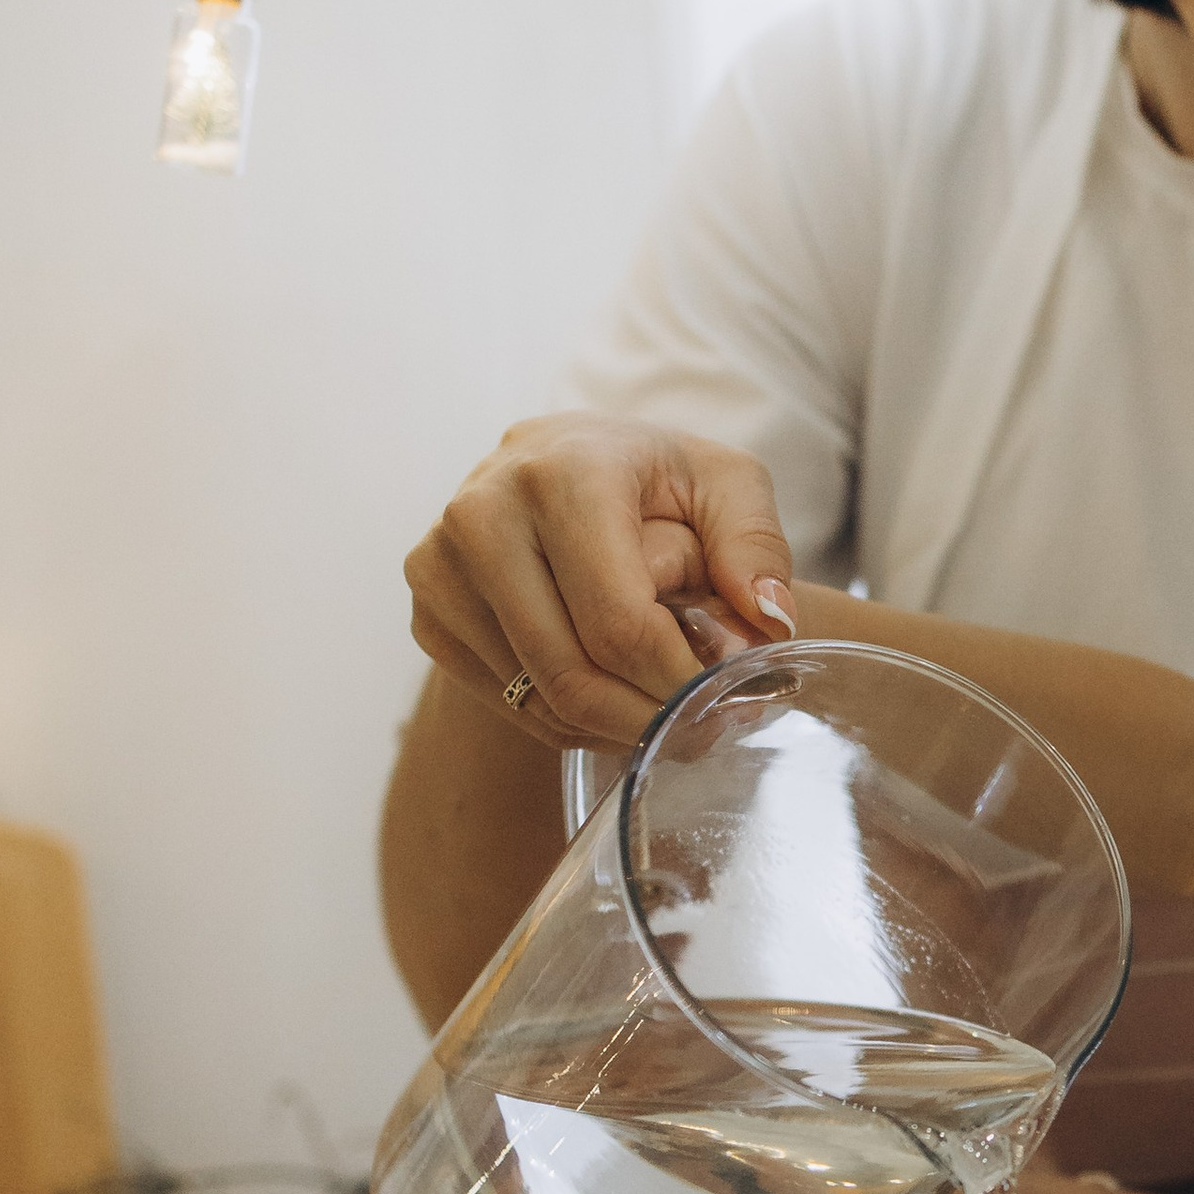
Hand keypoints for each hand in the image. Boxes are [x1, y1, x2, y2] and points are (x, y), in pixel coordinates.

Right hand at [405, 412, 799, 753]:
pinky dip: (570, 721)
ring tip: (664, 704)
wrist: (561, 464)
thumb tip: (767, 621)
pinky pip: (508, 704)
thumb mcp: (725, 483)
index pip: (617, 622)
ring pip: (537, 699)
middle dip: (649, 718)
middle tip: (703, 729)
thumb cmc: (650, 478)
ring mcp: (440, 568)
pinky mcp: (427, 613)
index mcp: (561, 473)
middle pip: (570, 673)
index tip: (723, 704)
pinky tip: (611, 691)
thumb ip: (756, 545)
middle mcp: (483, 514)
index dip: (677, 682)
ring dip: (615, 725)